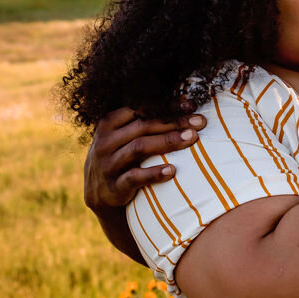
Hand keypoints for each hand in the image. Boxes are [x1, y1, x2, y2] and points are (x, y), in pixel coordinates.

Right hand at [83, 106, 204, 215]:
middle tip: (200, 121)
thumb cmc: (119, 156)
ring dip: (168, 141)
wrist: (98, 193)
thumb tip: (182, 104)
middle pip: (144, 125)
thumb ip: (141, 121)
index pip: (140, 108)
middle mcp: (106, 141)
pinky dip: (154, 173)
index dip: (166, 104)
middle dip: (174, 121)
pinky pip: (134, 177)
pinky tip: (173, 170)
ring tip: (192, 138)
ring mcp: (108, 164)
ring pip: (140, 147)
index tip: (191, 105)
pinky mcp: (113, 186)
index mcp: (109, 122)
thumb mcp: (122, 135)